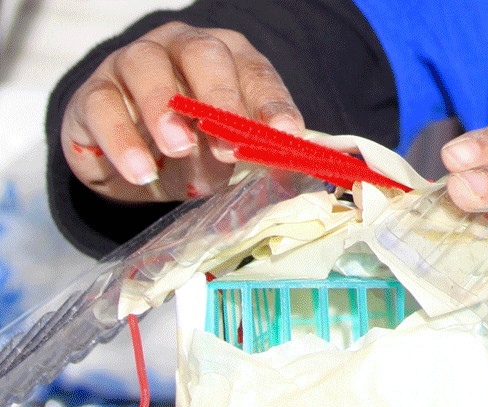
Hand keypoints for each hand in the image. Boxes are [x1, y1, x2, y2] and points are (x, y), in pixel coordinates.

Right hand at [60, 22, 303, 203]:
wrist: (134, 166)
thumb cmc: (193, 152)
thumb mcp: (228, 155)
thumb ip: (251, 153)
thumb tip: (287, 166)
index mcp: (227, 60)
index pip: (255, 73)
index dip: (272, 104)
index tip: (286, 135)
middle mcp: (180, 49)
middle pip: (202, 54)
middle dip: (220, 99)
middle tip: (229, 145)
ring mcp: (133, 63)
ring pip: (146, 67)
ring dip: (164, 108)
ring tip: (178, 148)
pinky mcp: (94, 93)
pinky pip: (103, 106)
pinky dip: (121, 139)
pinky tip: (140, 171)